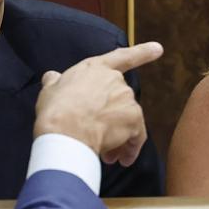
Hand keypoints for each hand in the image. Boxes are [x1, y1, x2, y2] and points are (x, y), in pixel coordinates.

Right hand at [34, 42, 162, 165]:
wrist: (65, 132)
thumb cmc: (55, 111)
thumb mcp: (50, 90)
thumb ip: (55, 82)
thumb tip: (52, 76)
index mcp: (95, 68)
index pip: (121, 57)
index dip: (141, 52)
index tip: (158, 49)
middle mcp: (116, 80)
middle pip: (119, 100)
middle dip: (111, 119)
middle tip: (98, 136)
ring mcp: (126, 99)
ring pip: (127, 120)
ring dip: (118, 136)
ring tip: (105, 154)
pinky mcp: (134, 119)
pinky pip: (136, 136)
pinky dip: (131, 148)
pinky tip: (122, 159)